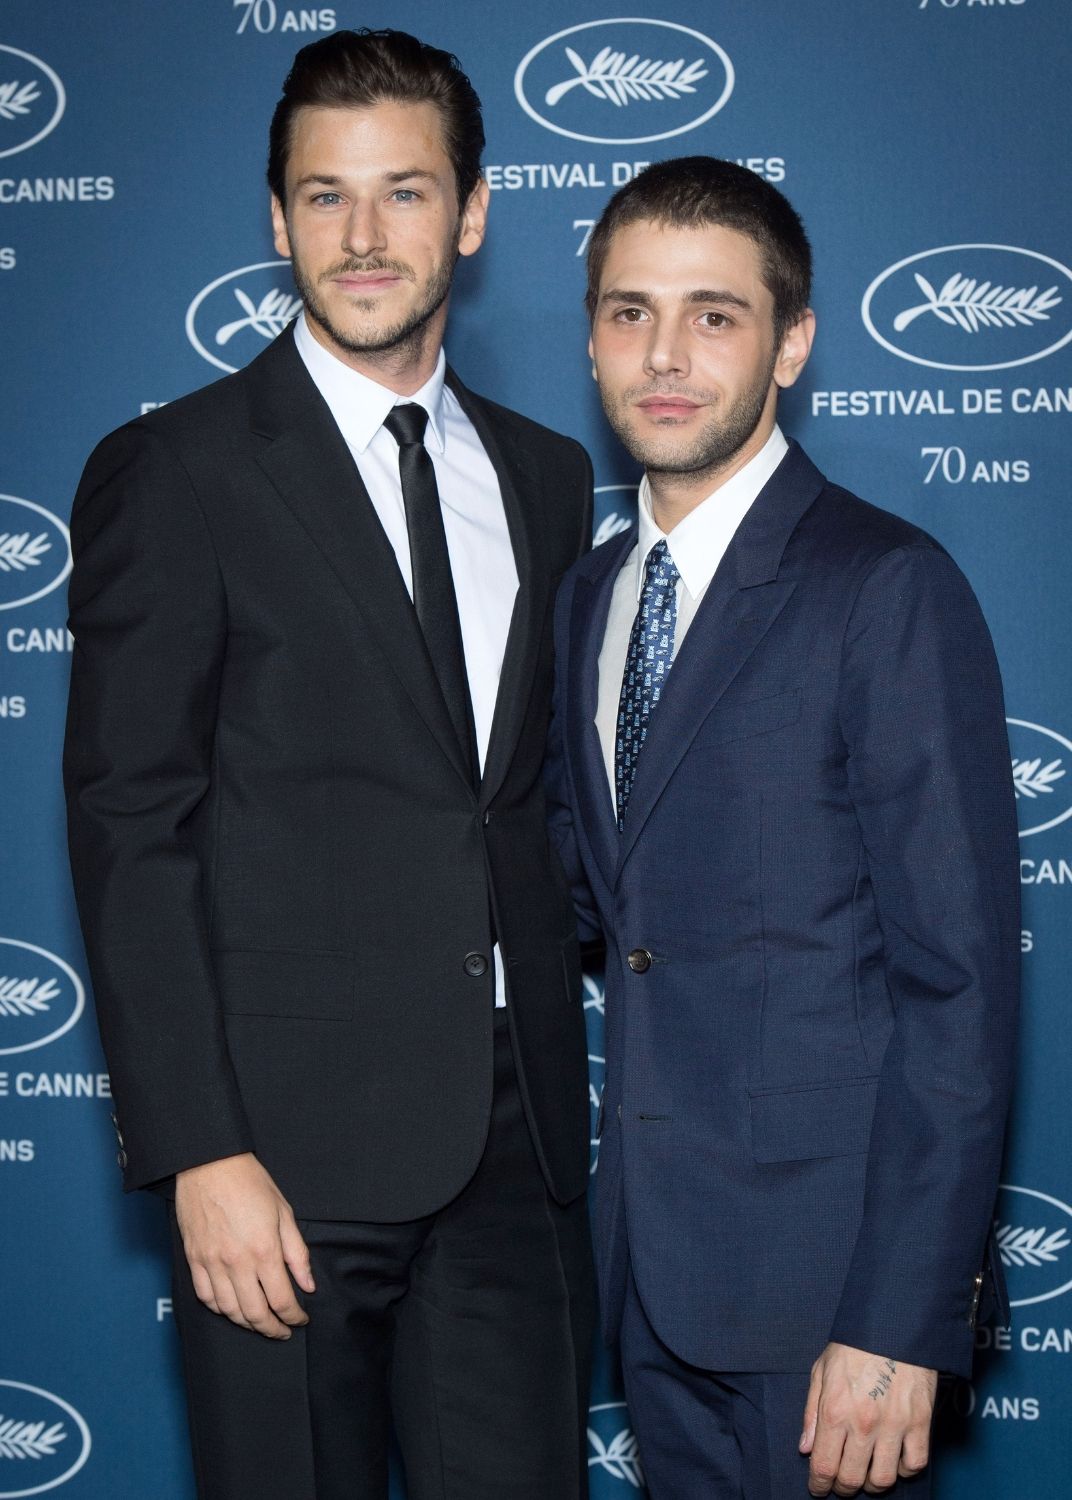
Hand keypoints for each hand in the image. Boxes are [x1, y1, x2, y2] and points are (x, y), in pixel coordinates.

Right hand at [175, 1152, 315, 1338]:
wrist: (209, 1163)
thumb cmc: (250, 1182)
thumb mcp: (283, 1211)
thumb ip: (296, 1253)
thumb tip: (307, 1284)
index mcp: (264, 1250)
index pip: (282, 1300)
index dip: (294, 1316)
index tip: (301, 1319)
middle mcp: (237, 1263)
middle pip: (256, 1313)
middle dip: (272, 1328)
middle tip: (283, 1331)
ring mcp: (212, 1263)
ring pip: (229, 1311)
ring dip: (247, 1323)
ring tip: (260, 1323)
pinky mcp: (194, 1259)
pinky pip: (205, 1296)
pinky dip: (220, 1309)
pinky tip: (231, 1309)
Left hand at [800, 1342, 936, 1495]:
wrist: (893, 1323)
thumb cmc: (854, 1345)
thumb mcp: (821, 1370)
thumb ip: (811, 1412)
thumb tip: (806, 1448)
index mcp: (834, 1409)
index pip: (824, 1467)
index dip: (819, 1485)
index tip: (819, 1488)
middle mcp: (863, 1423)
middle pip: (852, 1479)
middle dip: (843, 1488)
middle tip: (842, 1483)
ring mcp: (894, 1425)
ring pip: (883, 1479)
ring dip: (872, 1483)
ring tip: (867, 1473)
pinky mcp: (920, 1422)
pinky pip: (914, 1464)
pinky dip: (904, 1470)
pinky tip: (895, 1460)